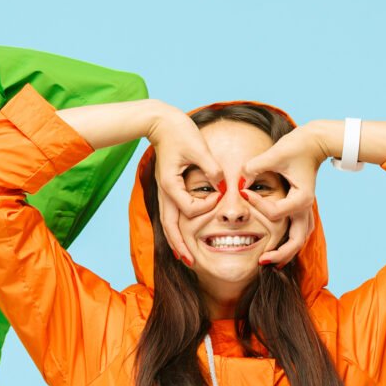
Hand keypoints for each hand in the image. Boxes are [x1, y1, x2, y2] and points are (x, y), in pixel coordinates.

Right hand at [147, 107, 223, 264]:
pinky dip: (177, 228)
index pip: (190, 208)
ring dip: (177, 241)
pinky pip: (171, 215)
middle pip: (170, 227)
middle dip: (180, 246)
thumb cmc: (179, 132)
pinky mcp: (168, 189)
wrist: (161, 122)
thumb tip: (224, 187)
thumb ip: (212, 169)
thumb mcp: (199, 148)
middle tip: (192, 262)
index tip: (220, 194)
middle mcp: (165, 192)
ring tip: (186, 257)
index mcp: (171, 185)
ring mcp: (164, 192)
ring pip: (168, 224)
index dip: (208, 206)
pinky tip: (185, 235)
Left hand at [241, 125, 328, 265]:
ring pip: (300, 239)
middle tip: (260, 261)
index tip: (243, 194)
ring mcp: (306, 209)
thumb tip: (239, 182)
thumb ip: (254, 168)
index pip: (274, 213)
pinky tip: (277, 249)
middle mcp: (306, 207)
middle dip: (279, 253)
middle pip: (296, 240)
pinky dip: (289, 242)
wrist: (314, 141)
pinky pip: (299, 231)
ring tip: (268, 262)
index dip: (257, 206)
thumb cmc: (296, 146)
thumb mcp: (274, 154)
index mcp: (301, 199)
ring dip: (286, 252)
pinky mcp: (303, 207)